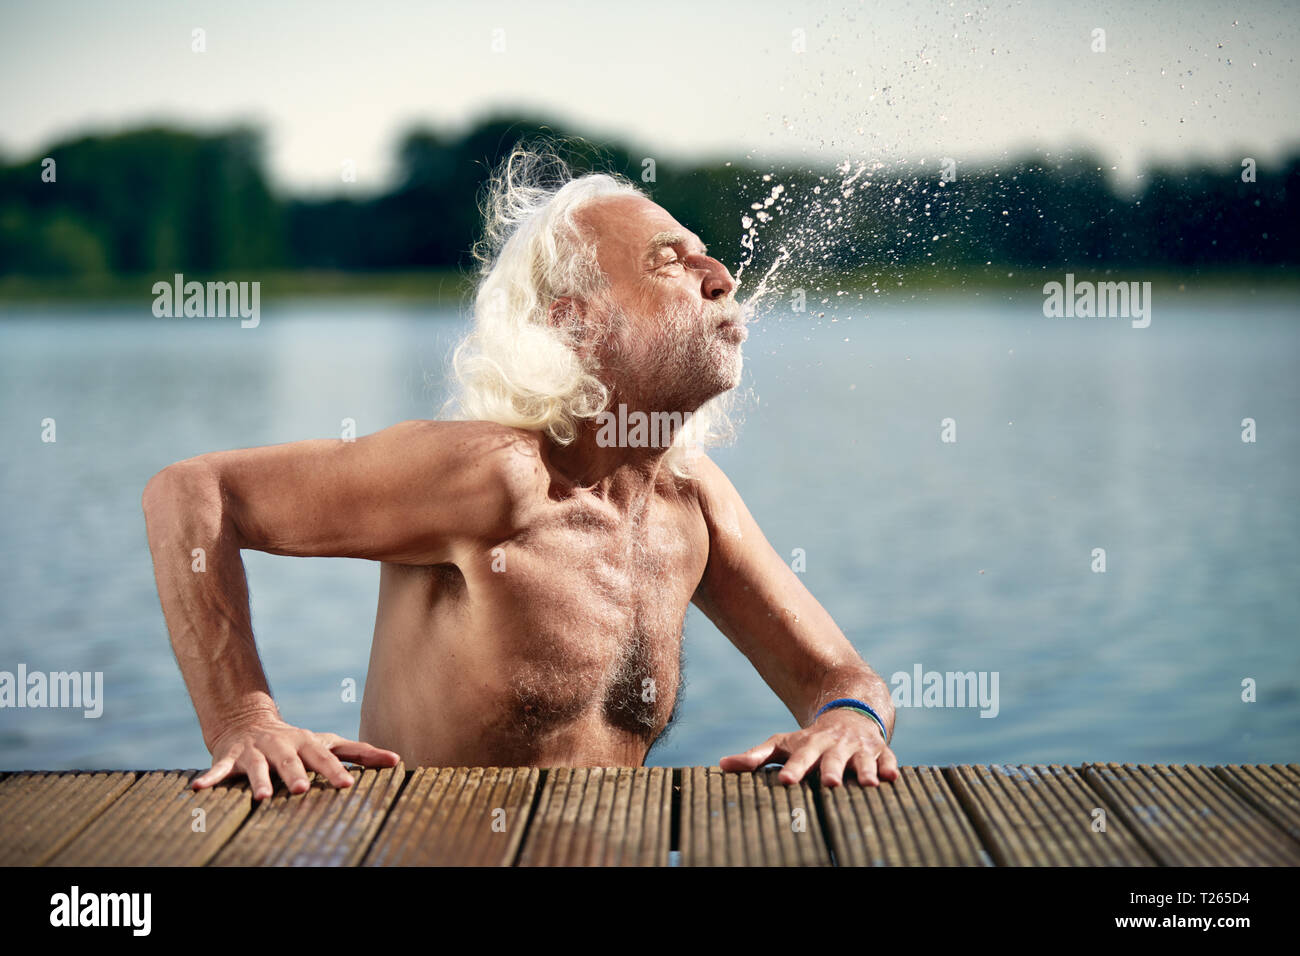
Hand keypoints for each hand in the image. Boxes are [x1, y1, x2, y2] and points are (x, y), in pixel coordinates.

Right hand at [193, 713, 401, 799]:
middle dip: (296, 775)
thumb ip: (360, 753)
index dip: (335, 770)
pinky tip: (198, 790)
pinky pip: (217, 770)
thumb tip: (397, 760)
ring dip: (259, 781)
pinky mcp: (229, 759)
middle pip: (290, 762)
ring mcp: (255, 752)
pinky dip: (208, 779)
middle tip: (303, 789)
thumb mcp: (327, 743)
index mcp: (307, 744)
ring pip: (256, 767)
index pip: (324, 758)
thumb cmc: (297, 742)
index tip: (348, 785)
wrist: (250, 722)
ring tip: (262, 796)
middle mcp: (281, 746)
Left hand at [719, 707, 898, 786]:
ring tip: (869, 785)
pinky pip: (887, 760)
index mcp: (811, 744)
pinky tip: (893, 778)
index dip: (793, 769)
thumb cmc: (810, 739)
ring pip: (862, 761)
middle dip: (831, 770)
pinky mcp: (880, 753)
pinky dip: (890, 768)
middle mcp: (835, 746)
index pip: (799, 758)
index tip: (785, 780)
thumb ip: (755, 756)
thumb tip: (722, 765)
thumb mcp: (783, 743)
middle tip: (829, 784)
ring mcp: (859, 749)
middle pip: (832, 759)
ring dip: (865, 771)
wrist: (849, 712)